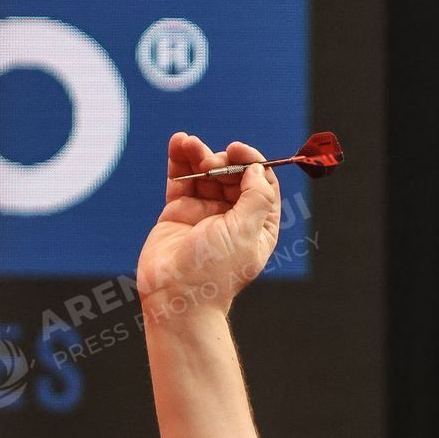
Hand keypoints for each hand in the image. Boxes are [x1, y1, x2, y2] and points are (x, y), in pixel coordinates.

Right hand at [135, 133, 282, 319]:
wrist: (176, 296)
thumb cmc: (215, 271)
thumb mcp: (246, 232)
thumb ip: (256, 198)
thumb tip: (258, 169)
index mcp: (258, 225)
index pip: (262, 184)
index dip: (252, 163)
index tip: (238, 150)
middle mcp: (234, 217)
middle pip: (233, 174)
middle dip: (222, 160)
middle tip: (210, 161)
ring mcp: (205, 212)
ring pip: (206, 173)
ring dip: (199, 153)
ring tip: (187, 142)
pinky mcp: (179, 211)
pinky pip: (181, 180)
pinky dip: (180, 160)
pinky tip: (178, 141)